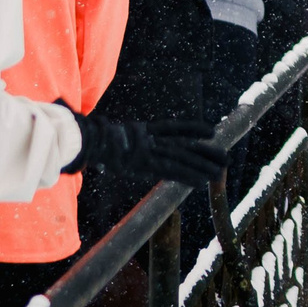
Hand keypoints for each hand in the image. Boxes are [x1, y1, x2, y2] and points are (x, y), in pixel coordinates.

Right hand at [69, 109, 225, 191]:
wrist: (81, 138)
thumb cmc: (84, 135)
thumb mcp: (97, 133)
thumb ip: (104, 133)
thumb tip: (94, 126)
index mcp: (139, 131)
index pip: (171, 128)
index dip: (192, 128)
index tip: (210, 129)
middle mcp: (148, 139)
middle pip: (183, 145)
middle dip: (206, 152)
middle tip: (226, 157)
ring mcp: (148, 150)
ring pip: (182, 157)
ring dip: (203, 165)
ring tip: (223, 170)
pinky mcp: (145, 163)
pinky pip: (171, 171)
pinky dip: (188, 176)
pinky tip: (204, 181)